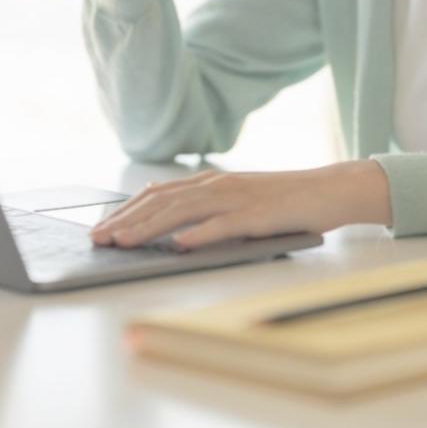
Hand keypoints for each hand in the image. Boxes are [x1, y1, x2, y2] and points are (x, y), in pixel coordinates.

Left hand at [89, 162, 392, 249]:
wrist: (327, 190)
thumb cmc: (280, 199)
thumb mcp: (233, 194)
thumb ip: (199, 199)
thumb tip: (157, 200)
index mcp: (208, 182)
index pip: (156, 195)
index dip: (125, 211)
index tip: (99, 229)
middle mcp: (216, 185)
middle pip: (161, 203)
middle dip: (126, 221)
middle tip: (99, 240)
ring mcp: (236, 199)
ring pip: (184, 212)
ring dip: (150, 228)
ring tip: (125, 243)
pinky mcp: (258, 215)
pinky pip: (223, 225)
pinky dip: (199, 235)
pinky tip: (179, 245)